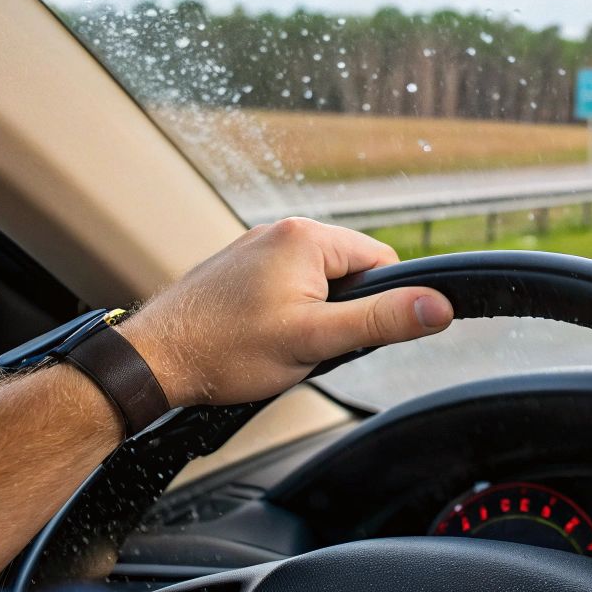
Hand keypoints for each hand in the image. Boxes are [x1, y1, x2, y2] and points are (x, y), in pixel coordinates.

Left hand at [116, 217, 453, 406]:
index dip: (377, 307)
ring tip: (278, 342)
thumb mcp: (316, 341)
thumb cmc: (224, 351)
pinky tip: (260, 336)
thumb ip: (382, 320)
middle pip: (352, 271)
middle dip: (341, 312)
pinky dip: (287, 311)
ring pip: (320, 281)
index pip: (383, 264)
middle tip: (306, 343)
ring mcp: (258, 246)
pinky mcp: (241, 266)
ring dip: (314, 313)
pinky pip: (289, 284)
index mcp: (307, 236)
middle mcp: (282, 230)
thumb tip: (439, 306)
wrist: (152, 361)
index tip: (343, 335)